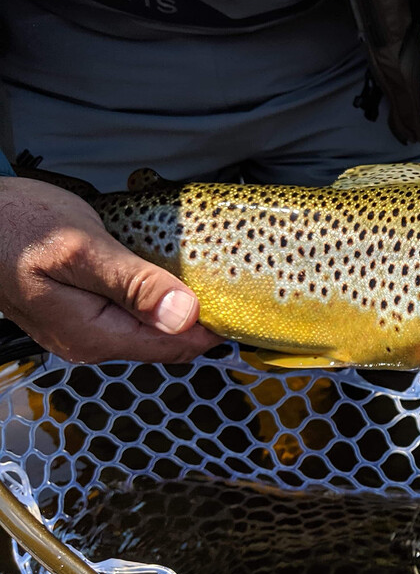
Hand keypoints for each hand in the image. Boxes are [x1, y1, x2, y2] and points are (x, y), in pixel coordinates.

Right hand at [0, 176, 221, 362]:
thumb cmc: (18, 225)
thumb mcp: (83, 249)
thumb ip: (134, 284)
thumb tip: (184, 315)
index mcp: (93, 336)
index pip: (175, 347)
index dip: (214, 328)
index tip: (243, 301)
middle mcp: (90, 344)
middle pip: (166, 343)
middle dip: (201, 319)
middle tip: (231, 283)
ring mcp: (83, 331)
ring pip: (151, 330)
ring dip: (179, 307)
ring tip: (207, 278)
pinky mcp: (81, 313)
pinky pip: (132, 316)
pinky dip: (157, 299)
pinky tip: (169, 275)